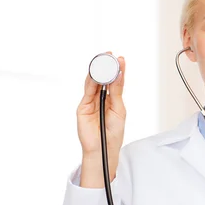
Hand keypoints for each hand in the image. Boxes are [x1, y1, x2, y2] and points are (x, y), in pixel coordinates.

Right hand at [77, 53, 125, 185]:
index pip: (114, 81)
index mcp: (111, 99)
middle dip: (106, 66)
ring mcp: (90, 102)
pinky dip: (92, 82)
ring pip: (94, 83)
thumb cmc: (113, 133)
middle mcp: (100, 99)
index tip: (121, 58)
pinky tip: (98, 74)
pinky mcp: (83, 107)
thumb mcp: (118, 109)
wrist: (103, 149)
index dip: (117, 70)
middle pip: (103, 79)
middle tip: (111, 55)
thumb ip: (116, 92)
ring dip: (99, 71)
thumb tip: (118, 75)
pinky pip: (88, 92)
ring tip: (104, 60)